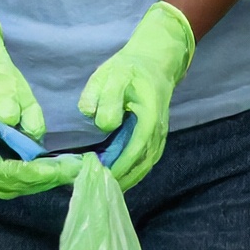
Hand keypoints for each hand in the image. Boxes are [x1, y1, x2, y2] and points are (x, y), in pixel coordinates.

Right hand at [0, 11, 82, 198]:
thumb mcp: (2, 76)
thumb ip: (9, 98)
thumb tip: (18, 125)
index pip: (1, 167)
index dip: (33, 172)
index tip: (61, 168)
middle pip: (4, 183)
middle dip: (40, 181)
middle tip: (71, 170)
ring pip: (3, 188)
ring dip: (34, 185)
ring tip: (63, 172)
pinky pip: (1, 183)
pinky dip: (25, 183)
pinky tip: (46, 173)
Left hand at [77, 2, 194, 190]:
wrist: (154, 62)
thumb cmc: (130, 68)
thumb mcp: (115, 73)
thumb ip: (106, 96)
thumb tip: (102, 124)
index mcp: (150, 118)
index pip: (133, 151)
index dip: (114, 167)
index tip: (92, 175)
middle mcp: (158, 133)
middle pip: (139, 166)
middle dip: (116, 179)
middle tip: (90, 186)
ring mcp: (158, 138)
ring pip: (142, 169)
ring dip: (123, 180)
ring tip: (99, 186)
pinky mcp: (154, 140)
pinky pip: (143, 164)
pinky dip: (129, 174)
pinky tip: (112, 178)